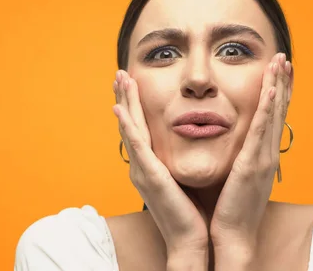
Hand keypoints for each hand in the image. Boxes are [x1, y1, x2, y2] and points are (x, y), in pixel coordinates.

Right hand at [113, 70, 209, 261]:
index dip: (134, 105)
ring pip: (130, 128)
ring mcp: (142, 170)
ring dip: (123, 102)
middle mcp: (141, 165)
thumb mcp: (182, 179)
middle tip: (121, 72)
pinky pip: (136, 146)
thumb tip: (189, 144)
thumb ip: (179, 161)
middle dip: (125, 96)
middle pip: (130, 123)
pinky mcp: (149, 176)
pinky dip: (127, 126)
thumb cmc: (191, 212)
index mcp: (150, 165)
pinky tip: (120, 110)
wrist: (190, 240)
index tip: (133, 82)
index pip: (140, 128)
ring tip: (120, 79)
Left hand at [209, 53, 291, 261]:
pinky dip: (268, 109)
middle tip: (285, 57)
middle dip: (283, 83)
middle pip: (279, 111)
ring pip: (274, 115)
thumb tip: (238, 148)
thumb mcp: (238, 178)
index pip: (273, 118)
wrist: (233, 237)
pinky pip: (261, 131)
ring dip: (278, 87)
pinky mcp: (252, 165)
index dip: (278, 93)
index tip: (280, 71)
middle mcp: (267, 154)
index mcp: (262, 156)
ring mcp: (262, 159)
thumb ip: (240, 160)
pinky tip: (270, 89)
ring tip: (281, 62)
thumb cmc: (232, 210)